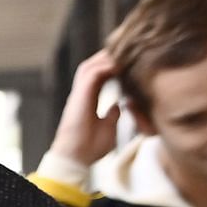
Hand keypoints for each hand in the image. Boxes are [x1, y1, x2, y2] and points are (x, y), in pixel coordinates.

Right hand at [51, 50, 123, 168]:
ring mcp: (79, 93)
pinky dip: (106, 66)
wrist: (76, 157)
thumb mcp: (108, 128)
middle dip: (109, 56)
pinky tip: (121, 63)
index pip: (99, 75)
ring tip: (124, 52)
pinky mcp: (80, 95)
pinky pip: (93, 73)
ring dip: (107, 58)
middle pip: (94, 65)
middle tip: (128, 49)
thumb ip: (113, 115)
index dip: (113, 66)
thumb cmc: (90, 147)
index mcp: (87, 99)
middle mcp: (82, 93)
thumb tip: (119, 105)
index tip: (130, 61)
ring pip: (91, 65)